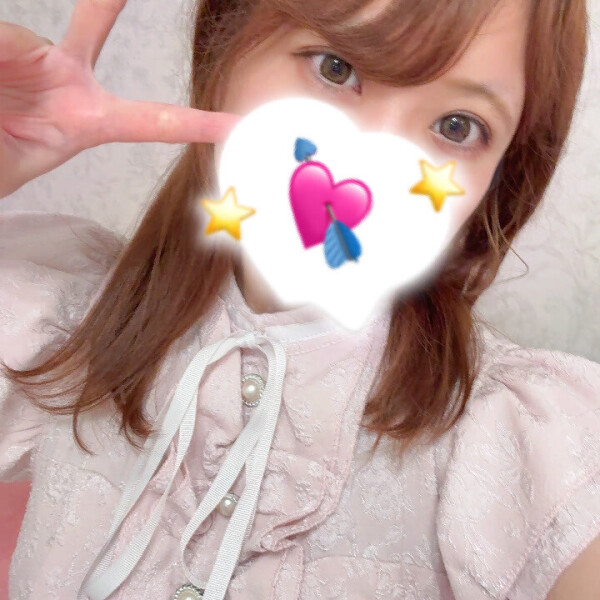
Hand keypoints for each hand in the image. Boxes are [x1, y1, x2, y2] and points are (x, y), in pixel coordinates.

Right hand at [0, 0, 239, 196]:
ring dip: (1, 61)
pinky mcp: (3, 43)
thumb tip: (17, 58)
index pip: (153, 121)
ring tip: (2, 107)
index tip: (235, 124)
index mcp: (90, 121)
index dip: (195, 122)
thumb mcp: (9, 163)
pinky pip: (1, 38)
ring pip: (19, 38)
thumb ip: (15, 137)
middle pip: (97, 22)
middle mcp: (68, 79)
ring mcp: (34, 56)